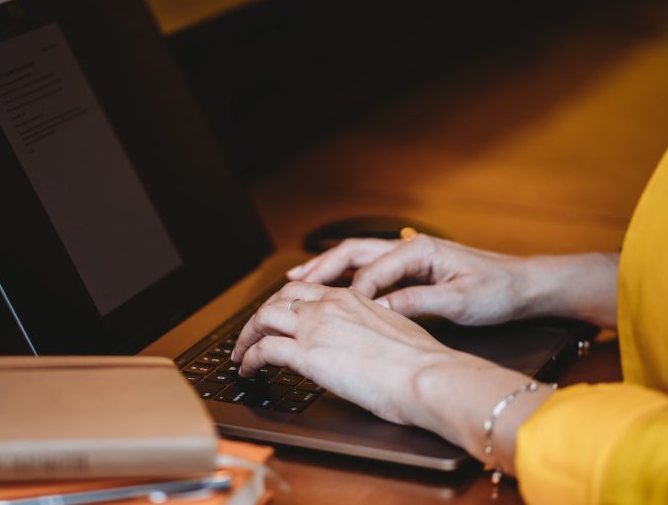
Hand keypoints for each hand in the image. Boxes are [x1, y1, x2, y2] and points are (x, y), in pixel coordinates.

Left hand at [230, 281, 456, 424]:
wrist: (426, 375)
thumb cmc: (421, 362)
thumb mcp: (392, 329)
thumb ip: (367, 328)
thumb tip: (359, 342)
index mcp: (350, 298)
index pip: (304, 290)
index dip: (283, 303)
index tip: (275, 315)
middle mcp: (328, 306)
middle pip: (277, 300)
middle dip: (259, 317)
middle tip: (251, 334)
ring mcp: (315, 328)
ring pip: (262, 319)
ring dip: (246, 336)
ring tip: (241, 353)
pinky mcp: (307, 355)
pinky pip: (263, 350)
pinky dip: (248, 358)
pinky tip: (247, 369)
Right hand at [286, 235, 619, 327]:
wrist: (528, 285)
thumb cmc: (500, 290)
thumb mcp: (462, 300)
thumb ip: (419, 301)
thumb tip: (382, 308)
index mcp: (419, 250)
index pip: (371, 271)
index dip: (348, 293)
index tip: (328, 313)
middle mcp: (409, 247)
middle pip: (352, 253)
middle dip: (319, 268)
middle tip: (290, 284)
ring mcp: (409, 256)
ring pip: (356, 258)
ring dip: (326, 268)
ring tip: (296, 280)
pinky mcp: (412, 268)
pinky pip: (368, 269)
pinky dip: (345, 277)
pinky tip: (331, 288)